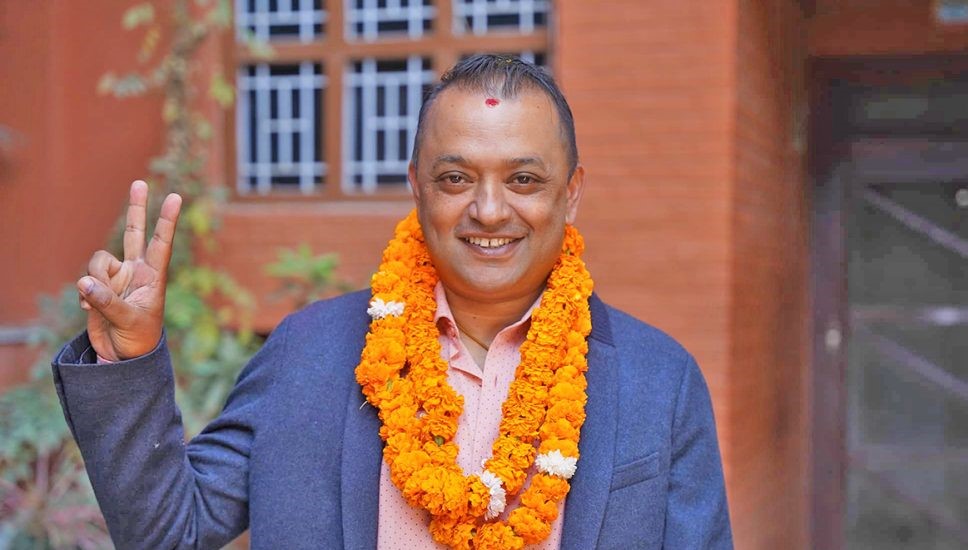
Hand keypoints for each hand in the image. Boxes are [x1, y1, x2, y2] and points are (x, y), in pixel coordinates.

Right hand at [77, 180, 181, 360]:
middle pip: (135, 233)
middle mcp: (136, 271)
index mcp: (154, 276)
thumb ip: (107, 301)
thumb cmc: (138, 339)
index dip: (167, 221)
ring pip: (99, 260)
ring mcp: (117, 277)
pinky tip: (90, 310)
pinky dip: (85, 293)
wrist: (123, 355)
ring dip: (95, 279)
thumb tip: (85, 281)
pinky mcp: (99, 286)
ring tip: (99, 302)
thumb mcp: (128, 321)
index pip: (162, 243)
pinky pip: (85, 278)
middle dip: (136, 208)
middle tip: (139, 182)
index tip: (175, 197)